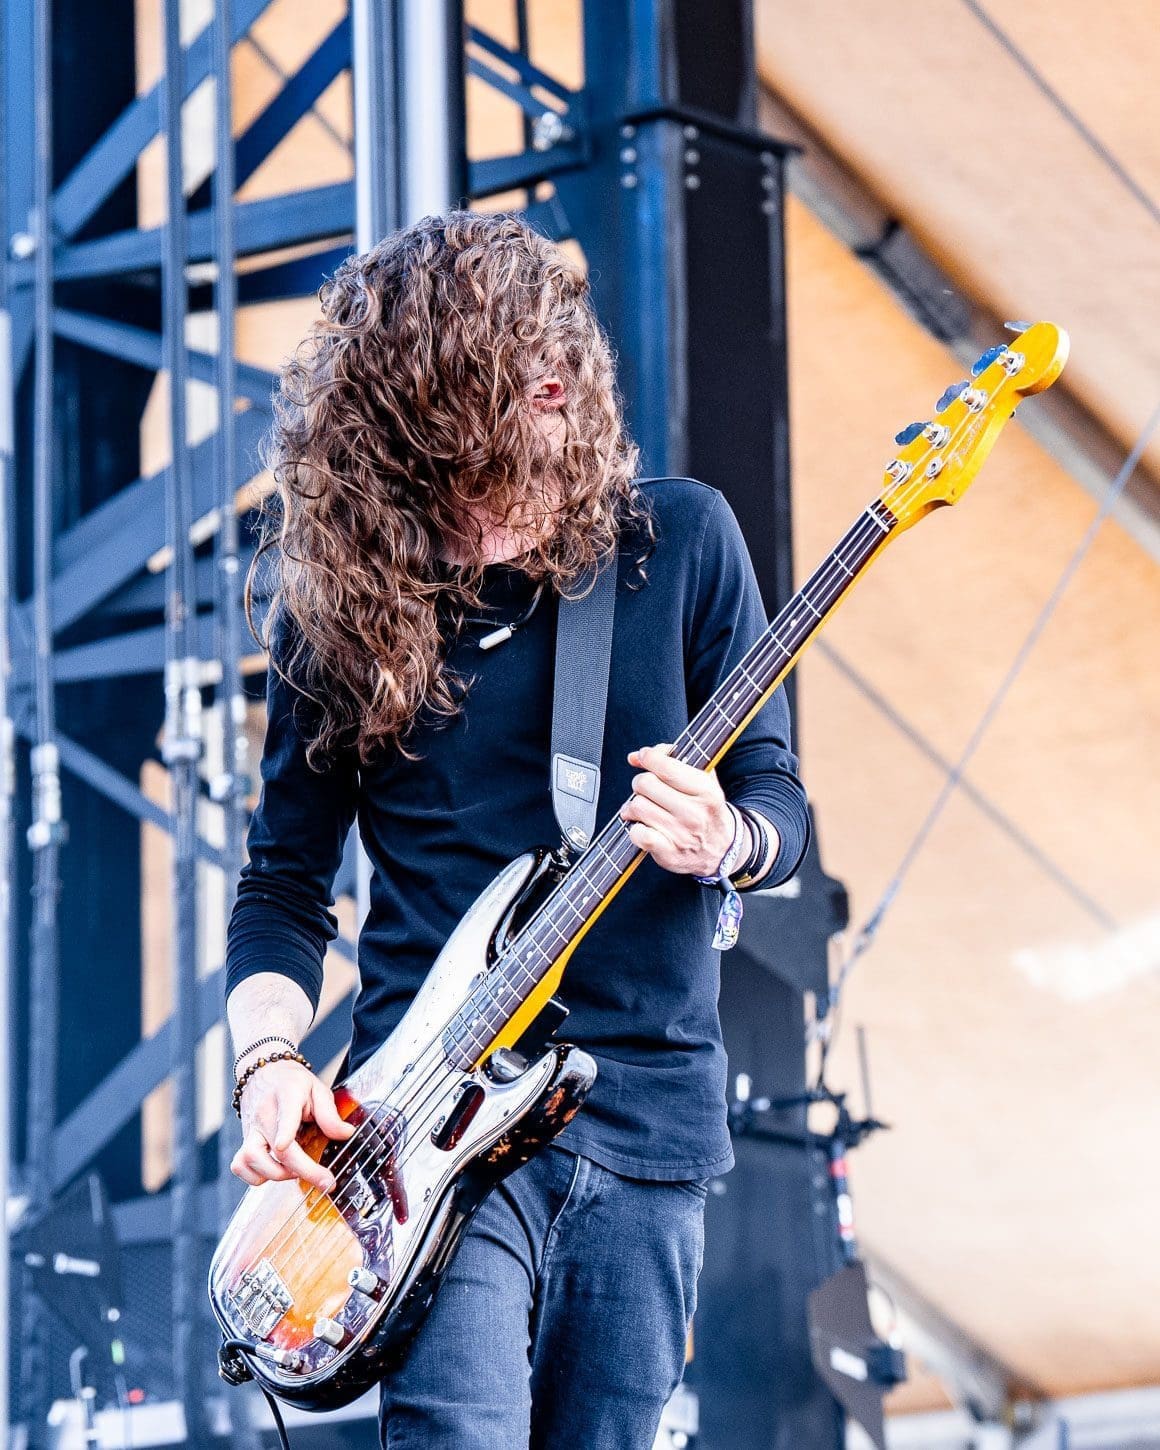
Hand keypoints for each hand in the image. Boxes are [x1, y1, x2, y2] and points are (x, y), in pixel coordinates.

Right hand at [231, 1059, 354, 1192]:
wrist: (264, 1073)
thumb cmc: (293, 1083)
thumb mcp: (317, 1089)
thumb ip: (330, 1113)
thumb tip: (346, 1134)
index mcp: (287, 1096)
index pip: (284, 1115)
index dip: (283, 1132)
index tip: (283, 1145)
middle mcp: (265, 1114)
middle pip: (277, 1149)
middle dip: (303, 1171)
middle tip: (326, 1181)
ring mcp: (251, 1129)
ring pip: (251, 1160)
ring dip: (276, 1174)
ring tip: (296, 1171)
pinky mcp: (244, 1141)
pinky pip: (240, 1166)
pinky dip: (256, 1176)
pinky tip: (275, 1170)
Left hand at [620, 744, 744, 877]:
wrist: (722, 850)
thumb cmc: (706, 810)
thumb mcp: (703, 780)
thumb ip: (673, 760)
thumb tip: (635, 757)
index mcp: (705, 790)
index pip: (666, 767)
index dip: (648, 757)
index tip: (644, 756)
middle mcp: (694, 812)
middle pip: (645, 784)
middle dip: (641, 783)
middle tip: (646, 789)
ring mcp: (681, 835)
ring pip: (637, 807)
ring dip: (634, 806)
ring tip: (641, 809)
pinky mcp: (668, 853)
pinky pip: (638, 834)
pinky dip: (635, 829)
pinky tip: (643, 827)